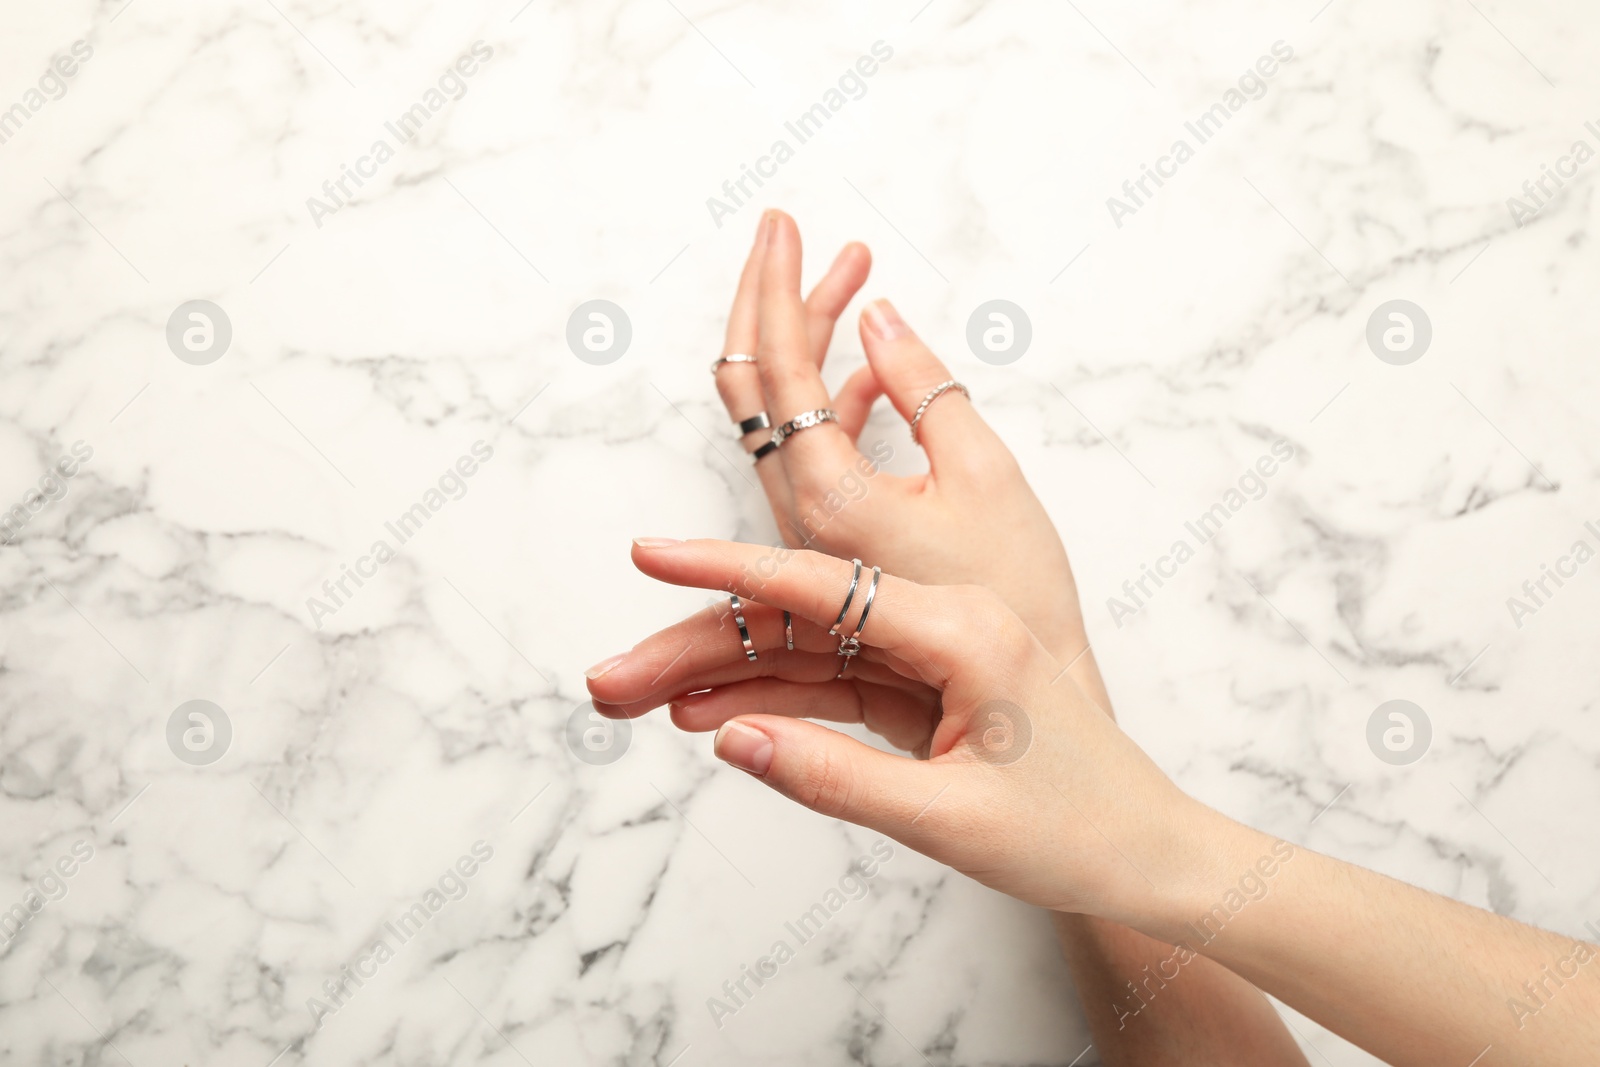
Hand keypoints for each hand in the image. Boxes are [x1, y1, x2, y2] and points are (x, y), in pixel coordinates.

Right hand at [587, 537, 1209, 926]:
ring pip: (803, 654)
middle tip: (609, 678)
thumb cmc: (1075, 830)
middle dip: (697, 645)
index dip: (724, 571)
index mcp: (960, 629)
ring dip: (720, 676)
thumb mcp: (945, 819)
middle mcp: (942, 623)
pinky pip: (833, 686)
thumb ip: (830, 777)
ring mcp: (931, 652)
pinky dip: (771, 702)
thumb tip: (730, 738)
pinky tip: (706, 716)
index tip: (650, 553)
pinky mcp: (925, 686)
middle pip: (793, 622)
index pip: (818, 587)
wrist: (1147, 853)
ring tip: (631, 700)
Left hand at [712, 210, 1093, 688]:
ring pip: (775, 415)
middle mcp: (798, 512)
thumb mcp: (986, 474)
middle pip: (751, 383)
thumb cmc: (1017, 599)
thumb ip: (925, 387)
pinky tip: (870, 370)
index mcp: (828, 490)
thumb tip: (877, 316)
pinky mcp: (830, 545)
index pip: (775, 364)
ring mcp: (809, 531)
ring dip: (803, 340)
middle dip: (768, 298)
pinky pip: (809, 447)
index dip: (775, 282)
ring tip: (850, 272)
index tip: (780, 222)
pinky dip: (830, 397)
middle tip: (789, 233)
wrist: (1018, 702)